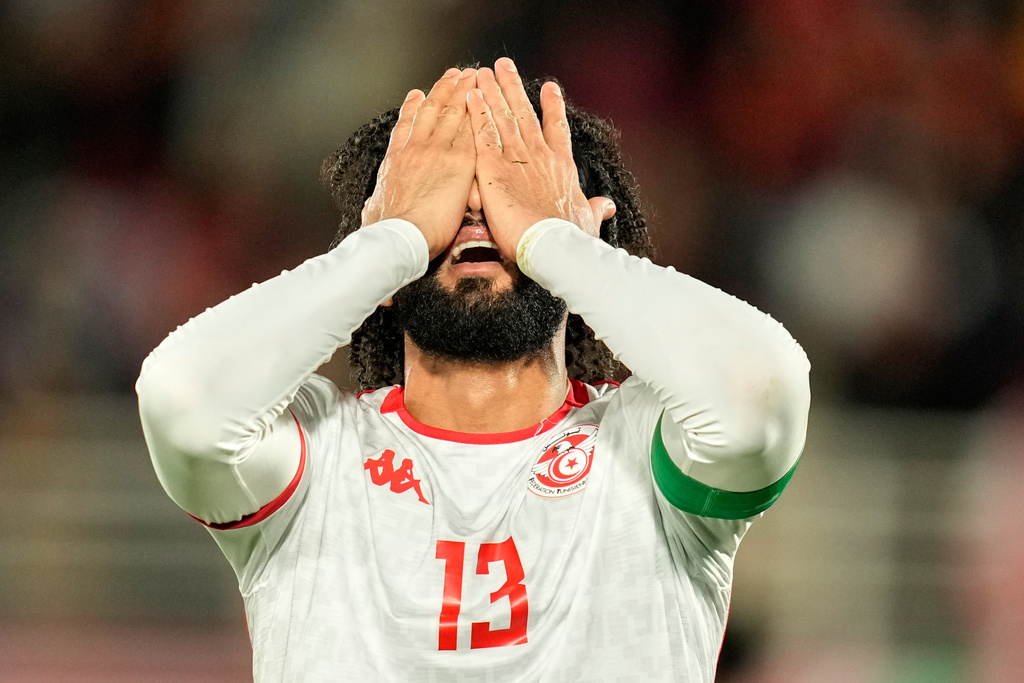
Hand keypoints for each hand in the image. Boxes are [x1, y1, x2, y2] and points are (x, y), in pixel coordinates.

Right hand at [362, 68, 477, 258]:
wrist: (401, 235)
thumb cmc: (386, 230)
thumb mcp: (374, 210)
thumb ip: (376, 202)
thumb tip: (372, 204)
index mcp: (395, 160)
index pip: (405, 127)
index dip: (412, 108)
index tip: (418, 94)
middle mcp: (414, 148)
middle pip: (431, 111)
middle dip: (442, 90)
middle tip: (452, 75)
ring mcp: (436, 151)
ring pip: (451, 114)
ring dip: (461, 92)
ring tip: (469, 77)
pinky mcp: (459, 162)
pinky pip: (470, 131)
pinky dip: (476, 114)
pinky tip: (483, 102)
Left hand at [467, 58, 615, 260]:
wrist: (552, 245)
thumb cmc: (570, 238)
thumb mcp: (587, 219)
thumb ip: (594, 208)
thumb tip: (606, 206)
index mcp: (562, 166)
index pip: (557, 129)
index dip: (553, 107)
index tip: (549, 88)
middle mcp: (540, 155)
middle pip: (524, 113)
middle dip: (513, 88)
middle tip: (504, 66)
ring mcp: (517, 158)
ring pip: (503, 117)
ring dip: (492, 92)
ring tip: (483, 72)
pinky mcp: (494, 168)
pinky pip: (483, 134)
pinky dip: (477, 114)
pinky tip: (471, 96)